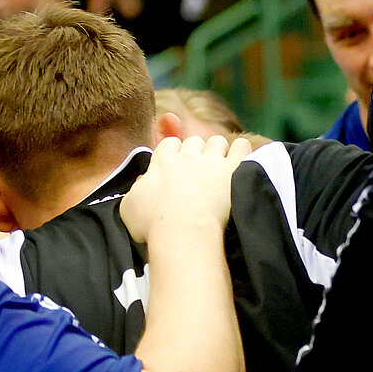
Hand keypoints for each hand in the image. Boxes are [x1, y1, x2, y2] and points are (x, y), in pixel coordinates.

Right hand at [120, 134, 251, 245]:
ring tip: (221, 167)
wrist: (183, 231)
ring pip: (217, 141)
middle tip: (201, 170)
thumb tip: (144, 182)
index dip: (174, 152)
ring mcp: (212, 161)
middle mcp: (187, 156)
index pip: (169, 144)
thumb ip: (138, 189)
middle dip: (198, 151)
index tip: (177, 164)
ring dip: (219, 150)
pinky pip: (242, 147)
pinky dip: (242, 151)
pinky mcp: (234, 169)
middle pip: (194, 141)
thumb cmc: (153, 224)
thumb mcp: (130, 207)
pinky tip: (241, 162)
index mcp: (162, 162)